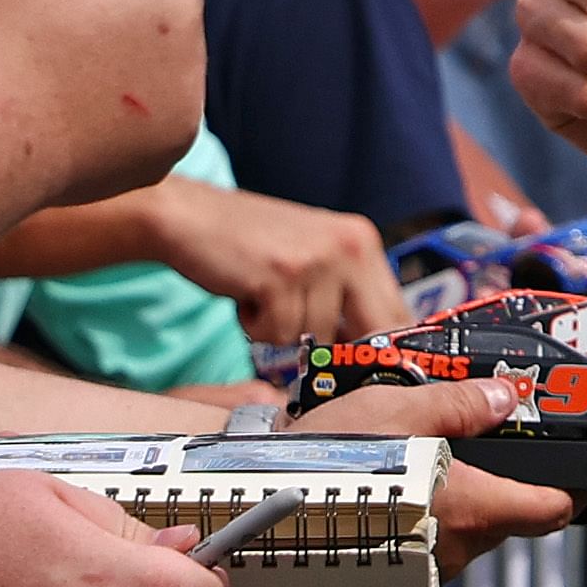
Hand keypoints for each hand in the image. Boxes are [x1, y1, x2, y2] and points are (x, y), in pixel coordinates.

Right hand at [149, 178, 405, 342]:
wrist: (191, 217)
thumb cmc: (250, 244)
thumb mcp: (314, 257)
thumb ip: (345, 293)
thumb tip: (373, 350)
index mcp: (362, 240)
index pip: (396, 311)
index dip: (382, 349)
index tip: (365, 369)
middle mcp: (349, 247)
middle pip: (370, 331)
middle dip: (342, 352)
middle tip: (308, 346)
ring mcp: (317, 262)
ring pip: (315, 338)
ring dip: (282, 330)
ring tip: (262, 296)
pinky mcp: (281, 278)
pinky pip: (279, 335)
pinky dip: (256, 327)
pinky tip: (246, 295)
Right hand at [294, 377, 581, 572]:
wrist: (255, 507)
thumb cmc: (326, 460)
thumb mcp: (400, 409)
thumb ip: (462, 404)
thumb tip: (504, 398)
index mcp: (473, 509)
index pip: (553, 511)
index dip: (574, 491)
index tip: (580, 478)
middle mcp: (456, 552)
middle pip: (506, 521)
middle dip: (498, 487)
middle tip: (471, 450)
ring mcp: (423, 577)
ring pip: (463, 536)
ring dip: (454, 506)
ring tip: (416, 468)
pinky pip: (425, 555)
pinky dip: (419, 527)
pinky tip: (389, 498)